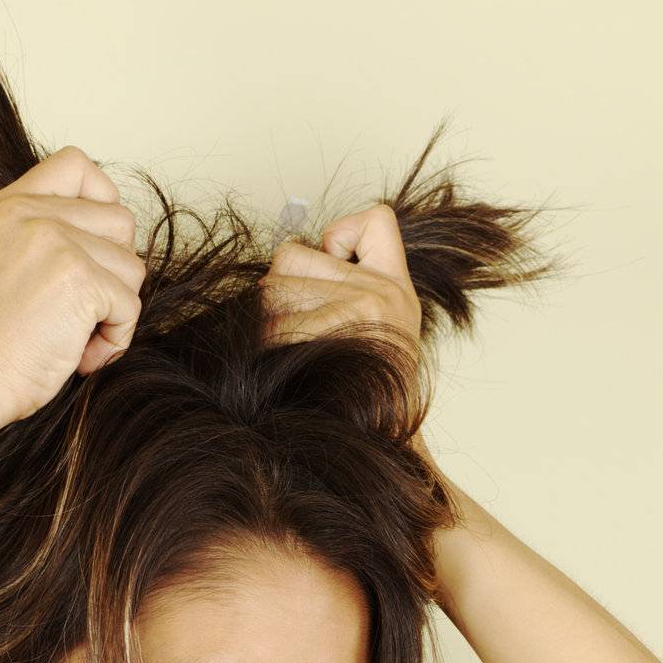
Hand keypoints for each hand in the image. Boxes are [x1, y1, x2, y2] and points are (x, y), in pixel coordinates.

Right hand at [0, 145, 146, 424]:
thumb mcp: (1, 264)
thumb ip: (42, 240)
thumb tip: (110, 242)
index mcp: (8, 206)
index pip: (75, 164)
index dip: (102, 198)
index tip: (96, 243)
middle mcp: (31, 214)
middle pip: (120, 221)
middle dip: (114, 270)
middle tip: (81, 309)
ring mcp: (56, 242)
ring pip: (132, 267)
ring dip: (114, 311)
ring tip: (75, 338)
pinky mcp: (80, 279)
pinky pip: (130, 306)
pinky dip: (115, 340)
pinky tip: (80, 357)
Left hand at [258, 202, 422, 391]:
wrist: (380, 442)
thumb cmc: (371, 390)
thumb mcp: (384, 329)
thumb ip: (350, 288)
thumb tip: (283, 268)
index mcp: (395, 285)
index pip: (375, 220)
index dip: (341, 236)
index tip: (336, 264)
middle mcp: (379, 291)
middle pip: (291, 256)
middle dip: (282, 291)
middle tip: (297, 327)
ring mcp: (359, 309)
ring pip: (273, 289)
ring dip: (268, 321)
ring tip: (290, 349)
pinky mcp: (334, 332)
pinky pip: (273, 323)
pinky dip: (267, 345)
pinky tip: (286, 362)